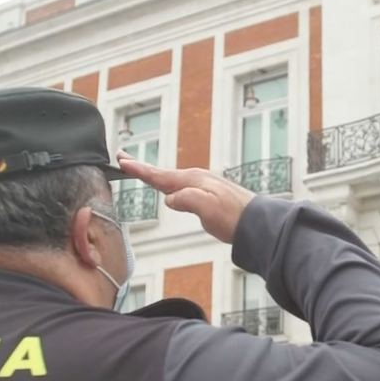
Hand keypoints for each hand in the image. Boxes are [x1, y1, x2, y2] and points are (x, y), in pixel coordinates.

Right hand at [116, 151, 255, 243]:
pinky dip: (167, 182)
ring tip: (140, 170)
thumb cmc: (234, 217)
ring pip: (171, 178)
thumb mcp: (207, 209)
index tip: (122, 161)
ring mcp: (202, 185)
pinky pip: (180, 185)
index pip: (159, 175)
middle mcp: (196, 179)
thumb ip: (187, 200)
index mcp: (192, 181)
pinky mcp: (207, 194)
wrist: (257, 222)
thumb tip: (169, 199)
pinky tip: (167, 187)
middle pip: (162, 172)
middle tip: (123, 158)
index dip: (139, 169)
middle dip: (142, 166)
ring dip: (154, 174)